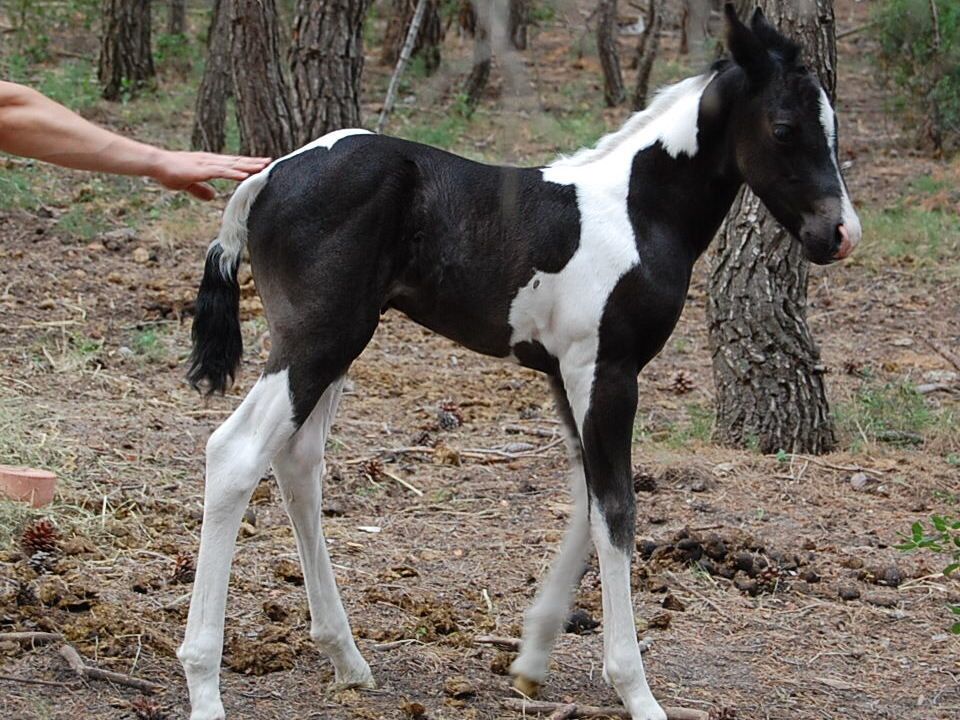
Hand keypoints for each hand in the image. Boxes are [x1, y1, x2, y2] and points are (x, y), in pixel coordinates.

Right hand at [151, 150, 271, 199]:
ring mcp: (207, 164)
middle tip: (270, 162)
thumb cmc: (169, 172)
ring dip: (248, 166)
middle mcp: (211, 161)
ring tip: (263, 166)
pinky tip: (245, 175)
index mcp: (208, 164)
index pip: (231, 164)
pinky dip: (234, 173)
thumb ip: (201, 190)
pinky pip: (221, 172)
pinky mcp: (202, 169)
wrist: (156, 164)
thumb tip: (212, 197)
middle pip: (236, 162)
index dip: (246, 165)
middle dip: (253, 163)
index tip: (260, 165)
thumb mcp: (189, 184)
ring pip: (232, 165)